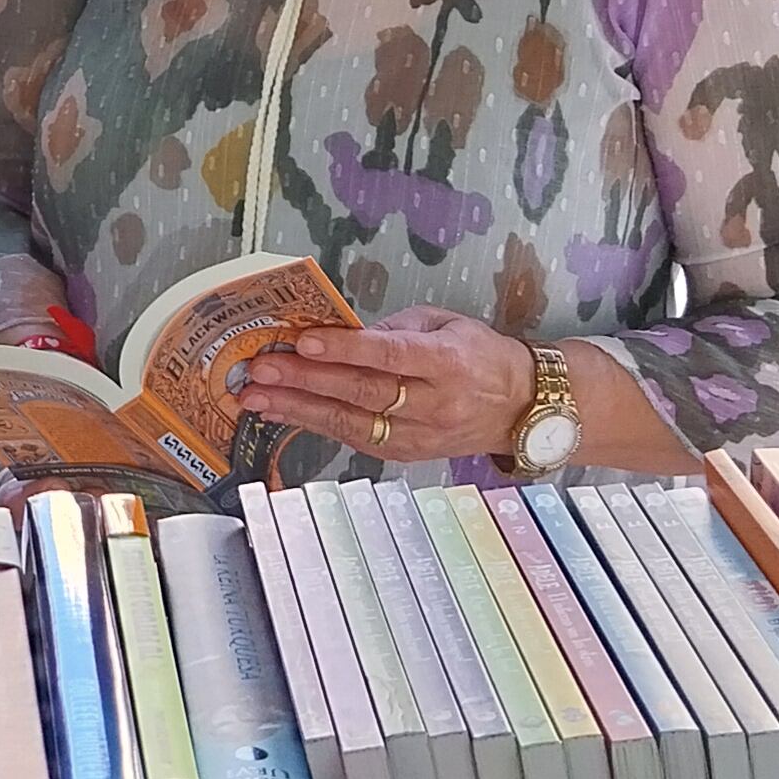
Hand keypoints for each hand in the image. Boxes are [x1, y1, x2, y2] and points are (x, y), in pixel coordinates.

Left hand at [235, 305, 529, 466]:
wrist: (522, 408)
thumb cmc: (480, 355)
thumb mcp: (446, 323)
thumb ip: (395, 328)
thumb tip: (340, 332)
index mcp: (448, 361)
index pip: (389, 355)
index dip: (345, 350)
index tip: (303, 340)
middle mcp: (435, 403)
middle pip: (362, 393)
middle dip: (306, 380)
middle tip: (262, 369)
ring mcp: (421, 435)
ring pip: (352, 424)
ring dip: (299, 409)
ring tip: (256, 397)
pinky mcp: (407, 454)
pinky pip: (355, 439)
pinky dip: (316, 425)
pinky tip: (283, 412)